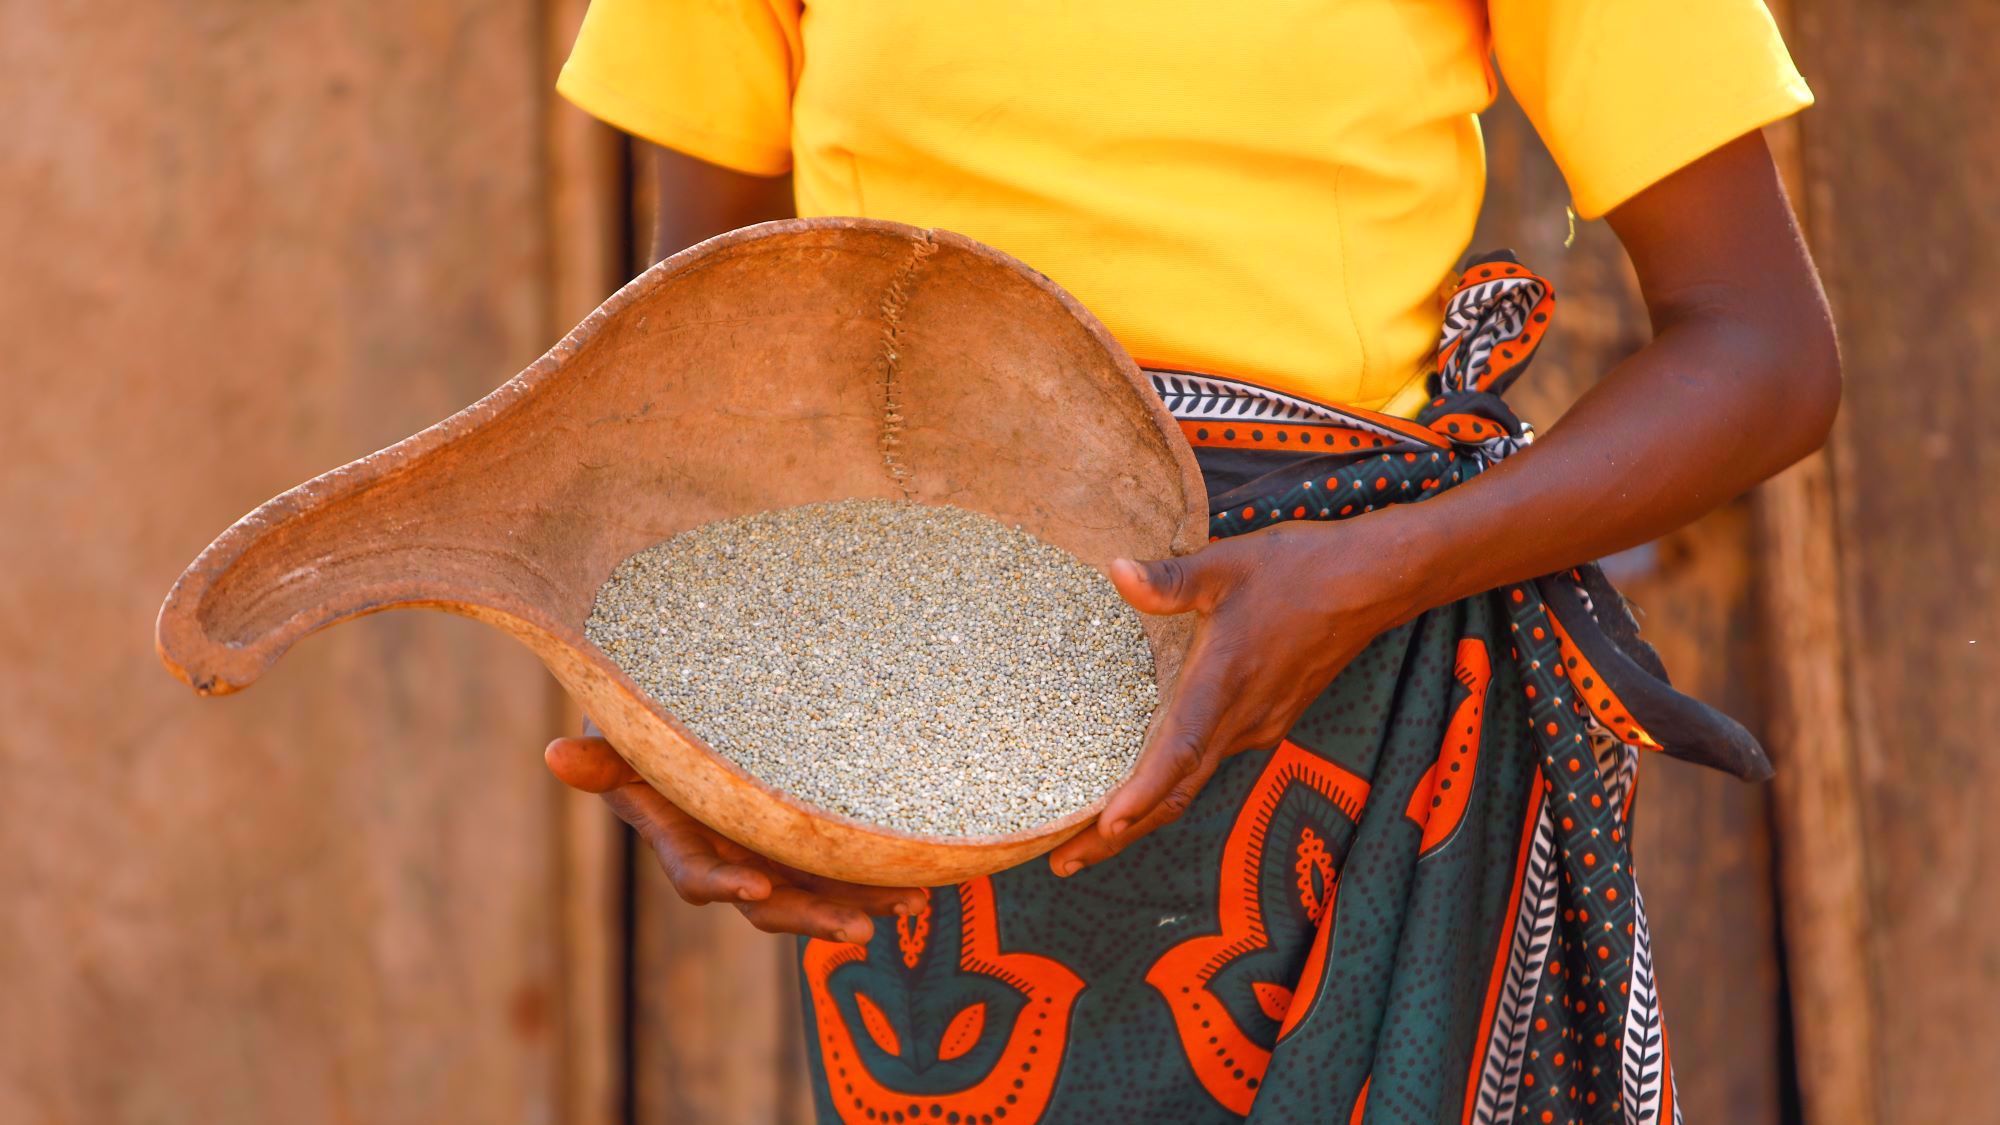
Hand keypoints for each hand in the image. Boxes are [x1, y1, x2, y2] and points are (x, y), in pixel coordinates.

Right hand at [547, 728, 924, 942]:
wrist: (693, 731)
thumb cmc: (652, 733)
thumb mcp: (626, 739)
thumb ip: (602, 757)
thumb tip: (554, 753)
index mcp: (685, 841)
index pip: (699, 877)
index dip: (725, 884)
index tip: (756, 886)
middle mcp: (732, 859)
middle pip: (772, 904)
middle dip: (814, 917)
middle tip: (857, 929)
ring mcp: (773, 857)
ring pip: (818, 895)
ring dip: (861, 904)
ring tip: (908, 906)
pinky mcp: (808, 846)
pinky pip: (844, 873)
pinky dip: (879, 880)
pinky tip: (922, 885)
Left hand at [1048, 513, 1432, 875]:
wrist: (1374, 584)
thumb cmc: (1300, 568)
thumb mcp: (1226, 564)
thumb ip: (1168, 580)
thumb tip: (1114, 570)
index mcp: (1224, 682)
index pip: (1178, 753)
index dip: (1141, 795)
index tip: (1105, 828)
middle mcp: (1242, 718)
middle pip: (1176, 792)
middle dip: (1119, 834)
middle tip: (1063, 862)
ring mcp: (1258, 724)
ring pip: (1193, 781)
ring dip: (1145, 810)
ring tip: (1092, 832)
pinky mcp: (1269, 719)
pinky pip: (1213, 758)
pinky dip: (1174, 778)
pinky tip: (1147, 774)